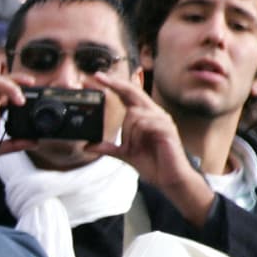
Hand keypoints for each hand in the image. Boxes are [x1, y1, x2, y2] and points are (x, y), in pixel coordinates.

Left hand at [86, 71, 214, 225]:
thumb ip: (107, 148)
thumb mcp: (124, 154)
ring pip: (135, 113)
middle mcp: (154, 114)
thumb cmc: (151, 163)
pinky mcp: (167, 129)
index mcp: (144, 117)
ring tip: (133, 146)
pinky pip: (145, 124)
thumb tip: (88, 146)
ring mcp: (162, 120)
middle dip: (115, 84)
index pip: (128, 95)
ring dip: (128, 132)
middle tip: (98, 77)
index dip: (114, 85)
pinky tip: (141, 144)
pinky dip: (138, 134)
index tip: (97, 77)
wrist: (168, 179)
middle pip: (133, 93)